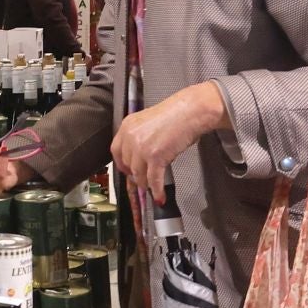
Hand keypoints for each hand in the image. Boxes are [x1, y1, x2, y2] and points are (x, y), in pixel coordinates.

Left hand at [110, 82, 229, 205]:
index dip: (122, 164)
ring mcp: (142, 147)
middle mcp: (131, 137)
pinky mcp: (155, 157)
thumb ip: (140, 137)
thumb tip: (140, 158)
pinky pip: (153, 179)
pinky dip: (157, 190)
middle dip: (136, 174)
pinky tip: (160, 197)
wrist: (191, 111)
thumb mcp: (149, 122)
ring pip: (139, 174)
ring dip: (146, 183)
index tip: (127, 170)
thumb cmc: (176, 115)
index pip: (116, 150)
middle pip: (128, 164)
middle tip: (143, 179)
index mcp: (127, 126)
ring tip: (152, 187)